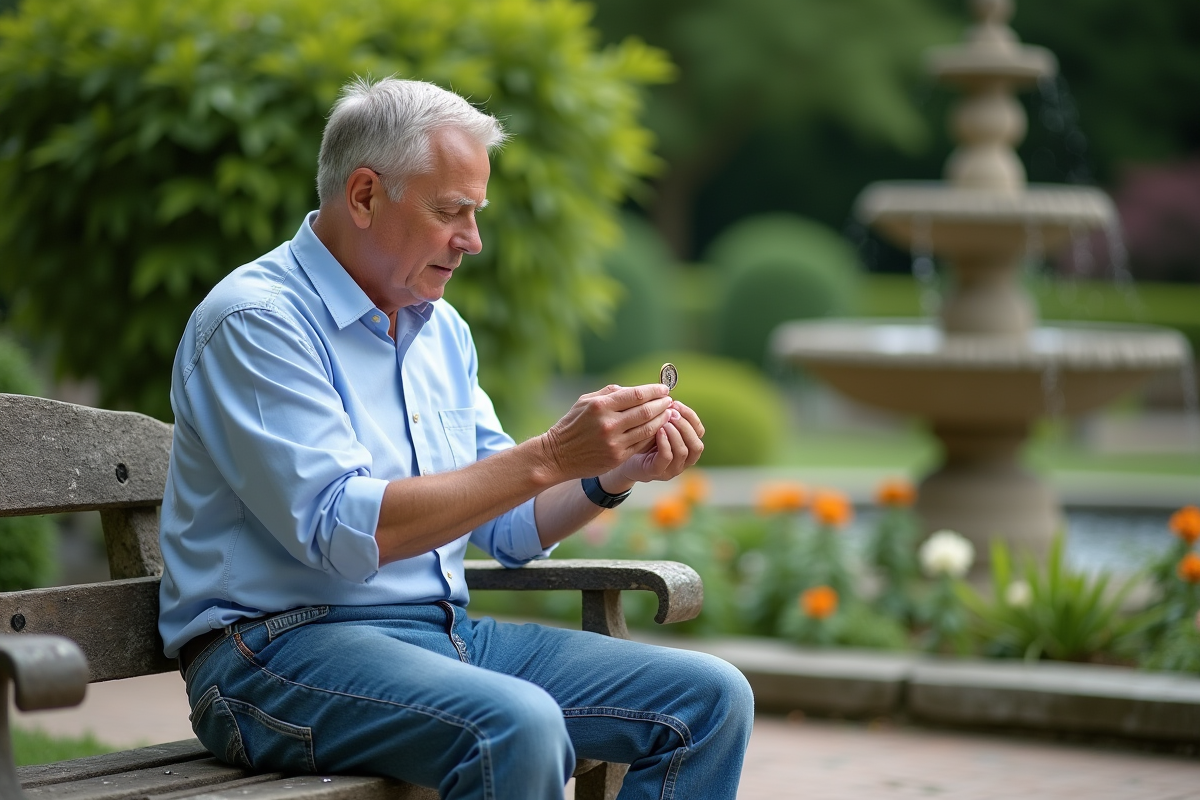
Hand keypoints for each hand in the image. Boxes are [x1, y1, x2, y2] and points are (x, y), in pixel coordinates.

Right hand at [538, 384, 673, 482]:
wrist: (558, 455)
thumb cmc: (572, 425)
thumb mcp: (585, 401)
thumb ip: (609, 393)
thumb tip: (632, 389)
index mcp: (601, 406)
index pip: (636, 395)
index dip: (654, 391)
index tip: (664, 389)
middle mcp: (609, 424)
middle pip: (645, 411)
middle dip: (662, 404)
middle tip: (670, 400)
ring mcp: (614, 442)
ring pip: (648, 429)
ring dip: (662, 420)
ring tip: (669, 413)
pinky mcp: (617, 456)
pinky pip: (642, 444)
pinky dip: (653, 435)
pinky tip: (659, 429)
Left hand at [607, 400, 704, 485]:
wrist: (622, 458)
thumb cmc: (641, 438)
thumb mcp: (656, 423)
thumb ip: (665, 414)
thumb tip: (665, 395)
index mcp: (687, 445)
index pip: (699, 431)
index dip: (690, 416)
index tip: (675, 403)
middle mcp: (684, 460)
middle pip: (696, 443)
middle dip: (684, 425)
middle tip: (670, 412)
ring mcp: (672, 468)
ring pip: (683, 451)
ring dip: (675, 433)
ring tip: (664, 420)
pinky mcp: (657, 471)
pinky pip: (667, 457)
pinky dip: (664, 442)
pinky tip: (657, 430)